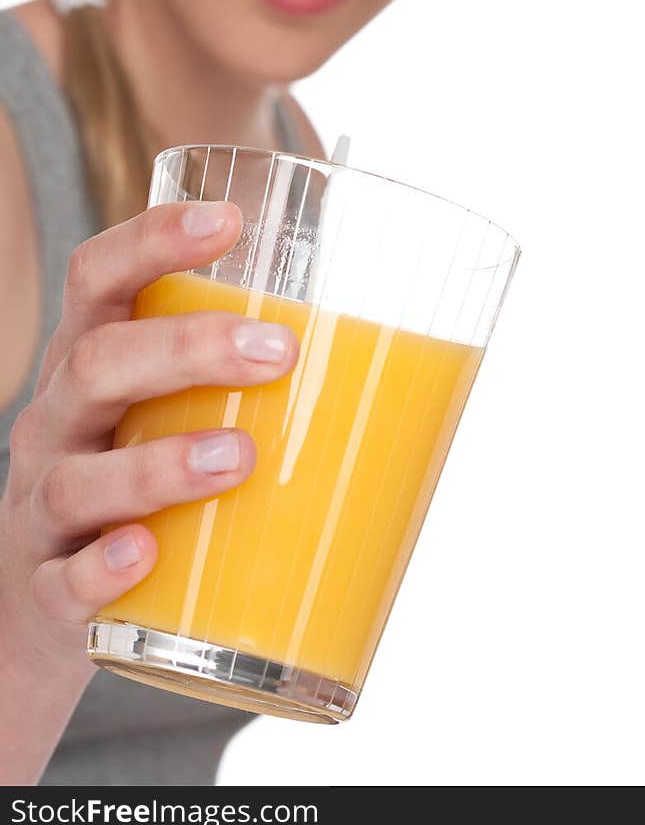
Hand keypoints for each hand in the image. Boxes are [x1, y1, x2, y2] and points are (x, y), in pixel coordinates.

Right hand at [0, 200, 299, 681]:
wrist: (50, 603)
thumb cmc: (144, 483)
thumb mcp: (173, 415)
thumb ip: (251, 380)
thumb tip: (422, 361)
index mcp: (92, 366)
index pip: (97, 278)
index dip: (151, 241)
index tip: (228, 221)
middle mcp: (57, 427)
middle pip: (94, 365)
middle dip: (185, 350)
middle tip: (278, 351)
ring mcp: (43, 512)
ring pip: (79, 478)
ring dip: (160, 465)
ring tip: (240, 457)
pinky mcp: (47, 595)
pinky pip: (61, 584)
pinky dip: (101, 570)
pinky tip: (145, 554)